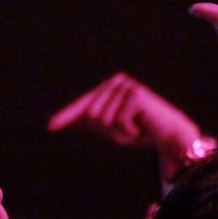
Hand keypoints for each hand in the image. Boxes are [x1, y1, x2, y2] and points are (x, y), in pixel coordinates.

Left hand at [47, 73, 201, 163]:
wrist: (168, 136)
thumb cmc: (139, 131)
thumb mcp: (107, 128)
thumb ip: (86, 123)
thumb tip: (56, 123)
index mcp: (107, 87)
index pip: (82, 105)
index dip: (66, 117)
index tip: (49, 127)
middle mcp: (115, 82)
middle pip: (91, 115)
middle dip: (107, 130)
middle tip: (128, 129)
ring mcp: (126, 86)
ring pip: (103, 119)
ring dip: (119, 131)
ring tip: (135, 126)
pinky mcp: (136, 94)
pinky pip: (118, 122)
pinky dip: (128, 130)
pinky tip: (141, 125)